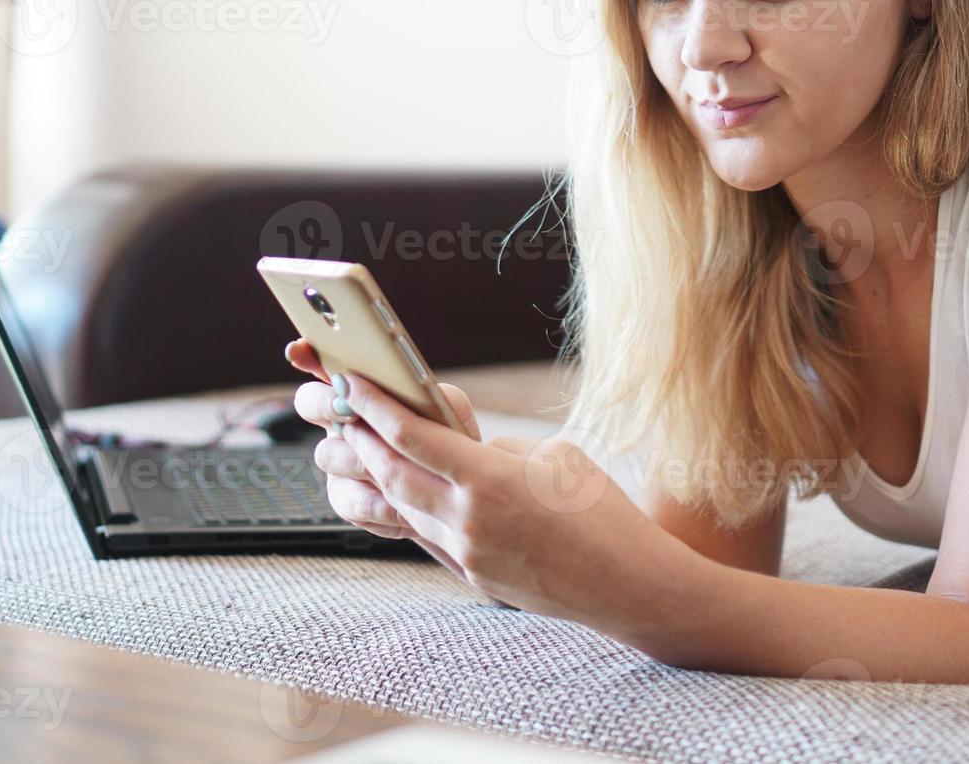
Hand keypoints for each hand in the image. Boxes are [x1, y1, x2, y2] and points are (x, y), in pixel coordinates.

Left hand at [288, 341, 691, 639]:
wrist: (628, 586)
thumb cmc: (603, 511)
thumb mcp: (554, 456)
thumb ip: (499, 450)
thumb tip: (464, 452)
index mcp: (489, 480)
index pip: (411, 436)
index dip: (374, 407)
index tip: (351, 383)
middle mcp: (467, 521)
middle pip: (392, 473)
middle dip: (361, 439)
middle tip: (340, 411)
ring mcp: (466, 555)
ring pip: (400, 509)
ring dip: (374, 477)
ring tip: (358, 450)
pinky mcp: (472, 576)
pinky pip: (425, 535)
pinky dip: (405, 508)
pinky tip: (399, 490)